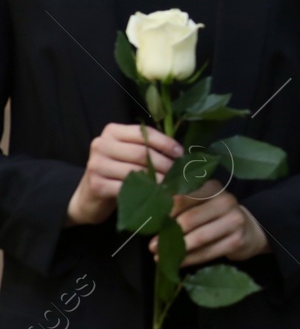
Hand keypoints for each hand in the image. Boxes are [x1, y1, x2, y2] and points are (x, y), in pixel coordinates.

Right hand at [66, 123, 183, 225]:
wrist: (89, 196)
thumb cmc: (116, 171)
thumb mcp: (128, 153)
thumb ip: (148, 147)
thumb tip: (180, 153)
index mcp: (112, 131)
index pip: (144, 133)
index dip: (166, 143)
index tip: (181, 154)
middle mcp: (101, 144)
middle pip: (142, 152)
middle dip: (165, 164)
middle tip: (179, 173)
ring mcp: (97, 165)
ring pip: (137, 170)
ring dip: (159, 179)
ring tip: (172, 184)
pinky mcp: (97, 185)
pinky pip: (128, 187)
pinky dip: (145, 191)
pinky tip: (156, 194)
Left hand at [153, 180, 267, 266]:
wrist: (249, 229)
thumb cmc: (215, 215)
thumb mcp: (201, 202)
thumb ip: (180, 201)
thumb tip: (152, 205)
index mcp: (213, 187)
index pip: (182, 197)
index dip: (164, 212)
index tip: (149, 224)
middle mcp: (225, 200)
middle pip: (189, 219)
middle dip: (167, 234)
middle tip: (152, 245)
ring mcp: (234, 220)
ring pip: (198, 237)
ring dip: (176, 249)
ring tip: (159, 256)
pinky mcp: (236, 241)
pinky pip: (207, 252)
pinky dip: (189, 259)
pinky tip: (177, 262)